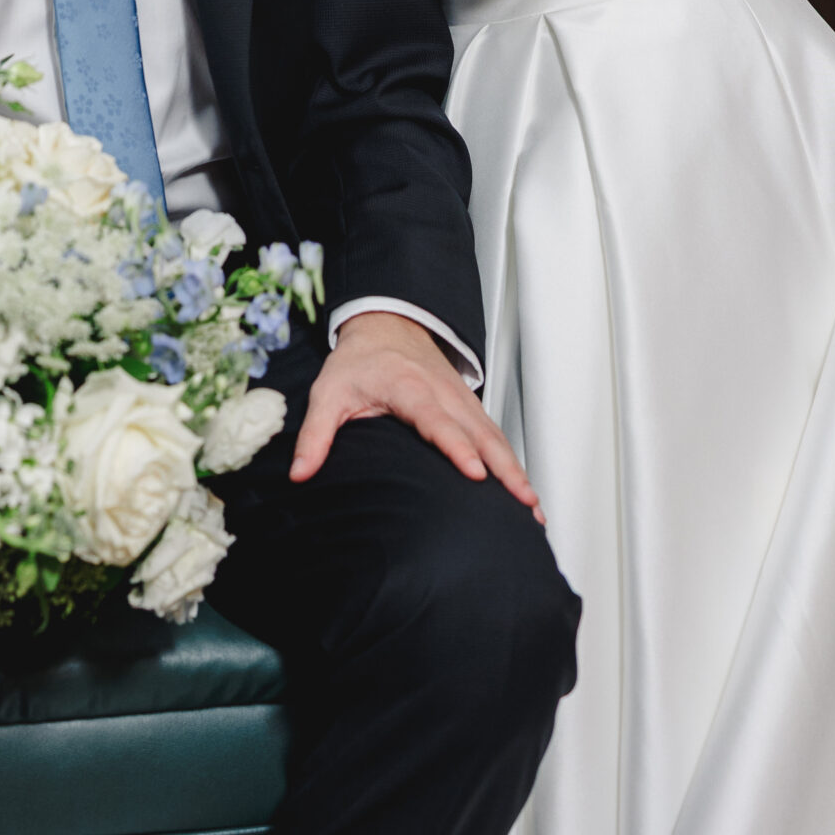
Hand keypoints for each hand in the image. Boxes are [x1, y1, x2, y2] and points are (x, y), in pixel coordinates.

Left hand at [291, 312, 542, 517]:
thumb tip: (300, 474)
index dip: (457, 447)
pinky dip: (514, 464)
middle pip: (480, 434)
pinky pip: (496, 438)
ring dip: (517, 471)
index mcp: (409, 388)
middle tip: (524, 504)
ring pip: (495, 438)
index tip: (475, 473)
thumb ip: (316, 434)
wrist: (387, 324)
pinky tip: (524, 493)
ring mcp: (462, 401)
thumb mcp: (329, 393)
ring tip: (534, 510)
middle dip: (504, 469)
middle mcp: (443, 394)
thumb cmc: (360, 361)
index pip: (438, 420)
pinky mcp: (470, 409)